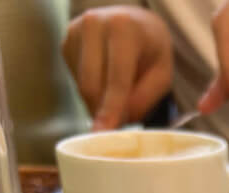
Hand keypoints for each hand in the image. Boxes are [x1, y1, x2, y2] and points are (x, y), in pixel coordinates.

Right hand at [63, 6, 172, 130]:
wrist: (134, 24)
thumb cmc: (150, 50)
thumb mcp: (162, 74)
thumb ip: (145, 98)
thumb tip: (120, 119)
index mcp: (124, 28)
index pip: (116, 78)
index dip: (111, 109)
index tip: (103, 132)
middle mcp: (95, 24)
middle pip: (92, 86)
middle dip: (104, 111)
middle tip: (119, 124)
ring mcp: (76, 31)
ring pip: (81, 87)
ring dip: (98, 103)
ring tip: (117, 96)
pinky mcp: (66, 42)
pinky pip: (75, 81)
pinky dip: (91, 91)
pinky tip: (104, 80)